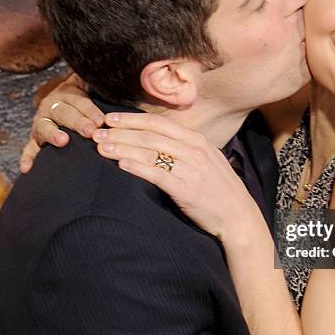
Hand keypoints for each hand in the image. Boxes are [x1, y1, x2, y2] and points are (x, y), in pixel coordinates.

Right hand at [20, 74, 103, 173]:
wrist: (66, 101)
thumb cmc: (88, 97)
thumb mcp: (93, 85)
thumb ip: (101, 82)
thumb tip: (120, 76)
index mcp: (68, 92)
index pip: (80, 101)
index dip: (90, 110)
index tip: (101, 121)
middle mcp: (53, 105)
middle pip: (64, 113)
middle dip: (77, 122)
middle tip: (90, 131)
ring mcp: (43, 122)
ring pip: (46, 127)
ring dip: (53, 134)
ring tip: (63, 141)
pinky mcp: (36, 138)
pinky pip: (30, 148)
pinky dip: (28, 157)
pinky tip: (26, 168)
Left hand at [93, 112, 264, 238]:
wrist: (239, 216)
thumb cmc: (220, 191)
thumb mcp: (208, 161)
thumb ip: (186, 149)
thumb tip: (159, 142)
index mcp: (198, 140)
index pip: (159, 122)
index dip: (132, 119)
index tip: (110, 118)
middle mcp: (194, 150)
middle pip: (150, 134)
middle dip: (120, 131)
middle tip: (96, 132)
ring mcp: (191, 168)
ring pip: (149, 151)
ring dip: (122, 147)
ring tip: (100, 147)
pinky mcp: (186, 188)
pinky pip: (156, 174)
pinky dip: (137, 167)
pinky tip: (120, 163)